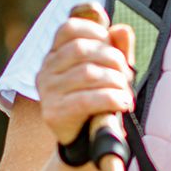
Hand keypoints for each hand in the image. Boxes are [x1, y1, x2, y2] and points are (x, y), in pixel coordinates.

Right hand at [36, 15, 133, 149]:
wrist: (85, 142)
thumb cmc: (97, 101)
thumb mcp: (109, 71)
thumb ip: (117, 48)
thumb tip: (121, 30)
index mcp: (55, 55)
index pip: (69, 28)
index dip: (94, 29)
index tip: (111, 42)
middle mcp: (46, 71)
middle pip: (82, 48)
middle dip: (112, 58)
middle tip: (125, 74)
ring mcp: (47, 92)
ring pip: (87, 73)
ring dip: (115, 81)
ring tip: (125, 92)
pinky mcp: (53, 112)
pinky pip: (87, 99)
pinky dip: (111, 99)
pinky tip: (123, 103)